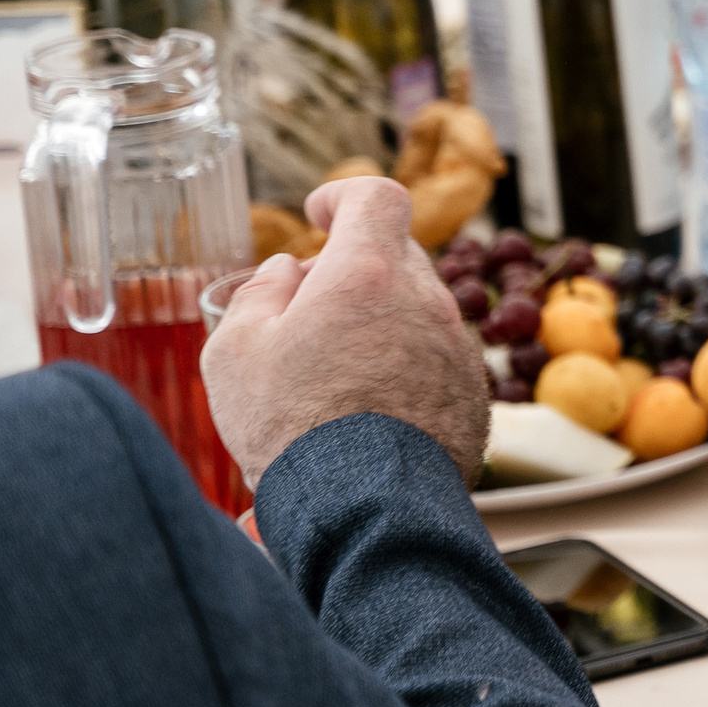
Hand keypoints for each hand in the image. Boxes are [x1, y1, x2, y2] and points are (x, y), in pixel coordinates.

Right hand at [203, 177, 487, 487]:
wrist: (366, 509)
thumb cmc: (291, 428)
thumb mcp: (235, 352)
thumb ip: (260, 294)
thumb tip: (288, 272)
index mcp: (368, 272)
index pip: (376, 198)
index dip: (345, 197)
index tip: (321, 214)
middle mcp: (426, 299)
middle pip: (394, 257)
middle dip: (351, 270)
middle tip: (306, 313)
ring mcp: (456, 346)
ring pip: (415, 311)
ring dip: (378, 324)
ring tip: (329, 377)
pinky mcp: (472, 391)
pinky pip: (435, 359)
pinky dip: (403, 367)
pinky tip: (366, 411)